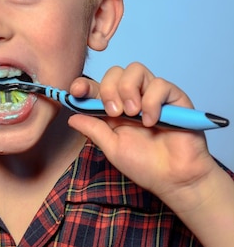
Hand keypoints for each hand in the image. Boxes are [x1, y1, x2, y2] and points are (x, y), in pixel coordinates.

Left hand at [68, 62, 215, 211]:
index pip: (96, 87)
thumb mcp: (112, 148)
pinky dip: (152, 102)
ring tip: (134, 115)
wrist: (174, 177)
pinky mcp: (174, 97)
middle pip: (115, 72)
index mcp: (115, 109)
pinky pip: (159, 84)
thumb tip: (72, 117)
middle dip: (109, 89)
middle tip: (115, 113)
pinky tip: (152, 122)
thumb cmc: (145, 165)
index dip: (84, 85)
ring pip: (136, 69)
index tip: (76, 91)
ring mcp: (153, 95)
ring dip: (128, 90)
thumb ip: (93, 130)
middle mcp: (133, 98)